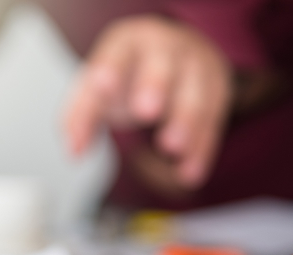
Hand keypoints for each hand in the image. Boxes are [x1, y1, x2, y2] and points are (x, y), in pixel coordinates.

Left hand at [66, 15, 233, 190]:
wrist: (172, 58)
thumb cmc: (130, 75)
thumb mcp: (99, 89)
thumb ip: (82, 118)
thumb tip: (75, 150)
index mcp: (129, 44)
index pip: (118, 53)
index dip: (111, 68)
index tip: (102, 85)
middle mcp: (166, 50)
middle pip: (162, 66)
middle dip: (154, 87)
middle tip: (145, 111)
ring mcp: (196, 68)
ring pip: (195, 94)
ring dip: (185, 122)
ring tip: (172, 148)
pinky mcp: (216, 93)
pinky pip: (211, 123)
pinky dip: (201, 150)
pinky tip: (189, 172)